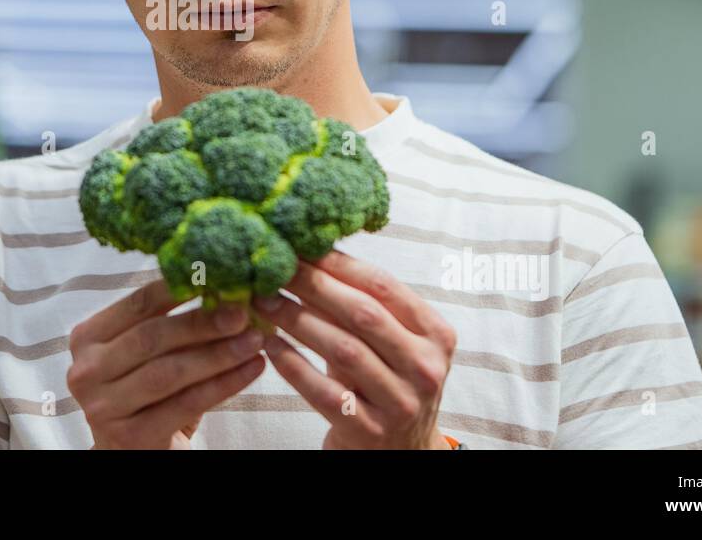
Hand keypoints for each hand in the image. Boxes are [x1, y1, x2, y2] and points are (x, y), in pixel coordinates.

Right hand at [68, 279, 266, 448]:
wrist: (133, 451)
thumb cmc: (146, 392)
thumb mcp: (149, 354)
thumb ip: (172, 323)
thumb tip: (224, 288)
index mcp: (87, 338)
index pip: (136, 304)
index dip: (177, 288)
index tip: (217, 276)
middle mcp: (86, 372)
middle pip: (152, 337)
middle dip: (202, 322)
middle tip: (241, 312)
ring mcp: (104, 408)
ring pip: (170, 371)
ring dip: (218, 353)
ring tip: (254, 340)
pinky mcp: (131, 437)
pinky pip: (187, 403)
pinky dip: (224, 384)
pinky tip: (251, 369)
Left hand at [253, 250, 455, 448]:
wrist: (402, 452)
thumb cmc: (387, 382)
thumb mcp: (388, 343)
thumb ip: (360, 306)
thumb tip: (308, 256)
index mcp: (436, 335)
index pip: (384, 287)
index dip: (339, 264)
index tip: (302, 247)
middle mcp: (425, 368)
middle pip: (364, 314)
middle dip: (314, 286)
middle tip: (276, 271)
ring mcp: (401, 403)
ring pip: (343, 350)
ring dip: (298, 321)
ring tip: (265, 303)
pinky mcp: (370, 432)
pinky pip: (324, 392)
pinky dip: (293, 365)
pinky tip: (270, 346)